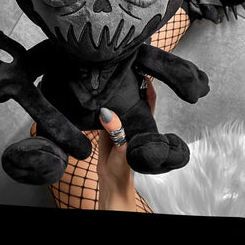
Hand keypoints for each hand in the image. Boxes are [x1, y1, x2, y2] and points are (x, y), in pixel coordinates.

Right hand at [97, 78, 155, 211]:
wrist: (110, 177)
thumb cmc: (123, 167)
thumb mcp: (123, 149)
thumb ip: (116, 132)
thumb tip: (107, 113)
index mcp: (143, 122)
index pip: (149, 99)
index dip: (148, 85)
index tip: (142, 71)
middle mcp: (131, 118)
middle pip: (131, 95)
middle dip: (128, 82)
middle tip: (121, 66)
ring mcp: (118, 121)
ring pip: (117, 101)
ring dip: (113, 92)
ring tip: (107, 76)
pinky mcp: (104, 125)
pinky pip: (102, 111)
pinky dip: (99, 103)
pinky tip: (94, 94)